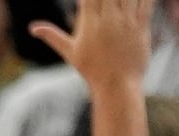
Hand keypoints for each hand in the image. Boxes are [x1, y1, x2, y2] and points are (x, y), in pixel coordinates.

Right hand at [30, 0, 151, 85]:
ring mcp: (126, 21)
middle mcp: (108, 19)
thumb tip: (32, 28)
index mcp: (89, 23)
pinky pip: (146, 2)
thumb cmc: (91, 70)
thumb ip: (52, 36)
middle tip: (105, 0)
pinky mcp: (142, 25)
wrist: (116, 85)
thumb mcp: (69, 52)